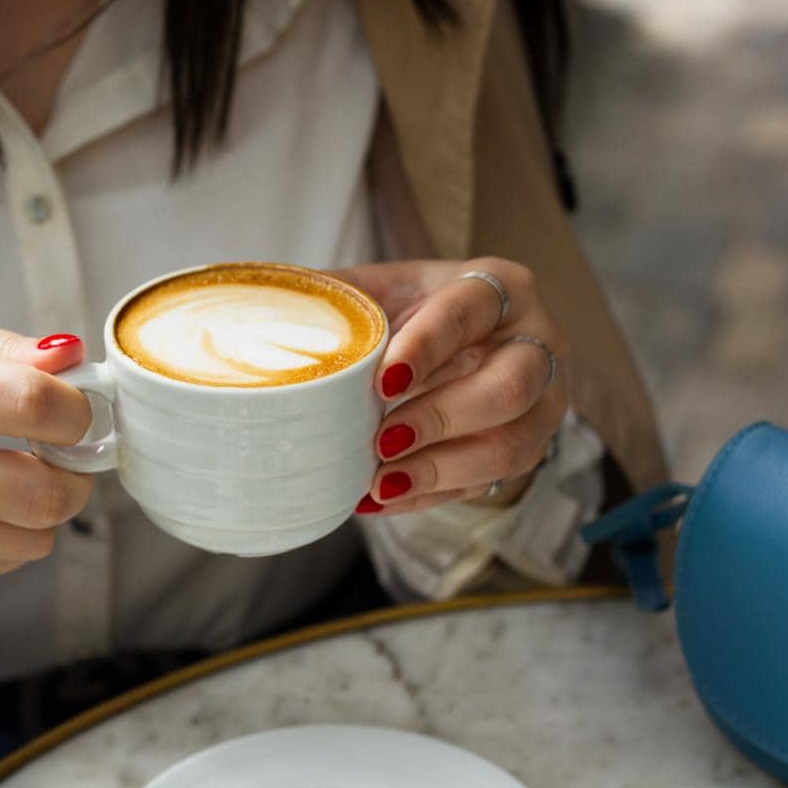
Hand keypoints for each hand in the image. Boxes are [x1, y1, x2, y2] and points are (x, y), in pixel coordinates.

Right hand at [0, 320, 93, 624]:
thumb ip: (12, 348)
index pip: (29, 402)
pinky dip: (24, 530)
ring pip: (36, 536)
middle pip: (40, 492)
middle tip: (68, 451)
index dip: (76, 406)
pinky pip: (14, 557)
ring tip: (33, 473)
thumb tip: (74, 356)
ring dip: (55, 505)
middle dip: (77, 472)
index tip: (78, 406)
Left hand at [332, 258, 568, 514]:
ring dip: (441, 470)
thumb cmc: (410, 311)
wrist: (457, 344)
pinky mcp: (530, 449)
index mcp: (499, 288)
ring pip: (511, 446)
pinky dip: (431, 496)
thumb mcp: (377, 290)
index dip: (426, 347)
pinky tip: (382, 498)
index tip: (380, 381)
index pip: (468, 312)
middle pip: (508, 388)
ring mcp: (543, 403)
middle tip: (381, 440)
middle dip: (439, 419)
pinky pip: (489, 484)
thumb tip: (244, 310)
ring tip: (380, 482)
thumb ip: (330, 297)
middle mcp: (537, 343)